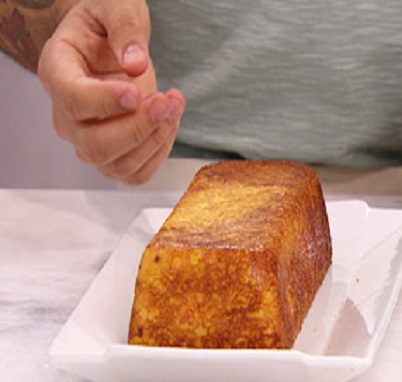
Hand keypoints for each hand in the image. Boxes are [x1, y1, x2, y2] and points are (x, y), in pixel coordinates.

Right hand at [38, 0, 184, 184]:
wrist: (110, 47)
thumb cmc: (108, 26)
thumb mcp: (116, 6)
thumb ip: (125, 27)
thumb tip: (135, 64)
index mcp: (57, 72)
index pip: (72, 100)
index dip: (105, 102)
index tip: (136, 93)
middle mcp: (67, 117)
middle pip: (95, 145)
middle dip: (139, 128)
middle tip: (166, 101)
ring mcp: (88, 142)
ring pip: (118, 165)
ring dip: (155, 140)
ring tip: (173, 105)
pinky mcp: (113, 157)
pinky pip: (135, 174)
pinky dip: (159, 154)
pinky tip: (169, 124)